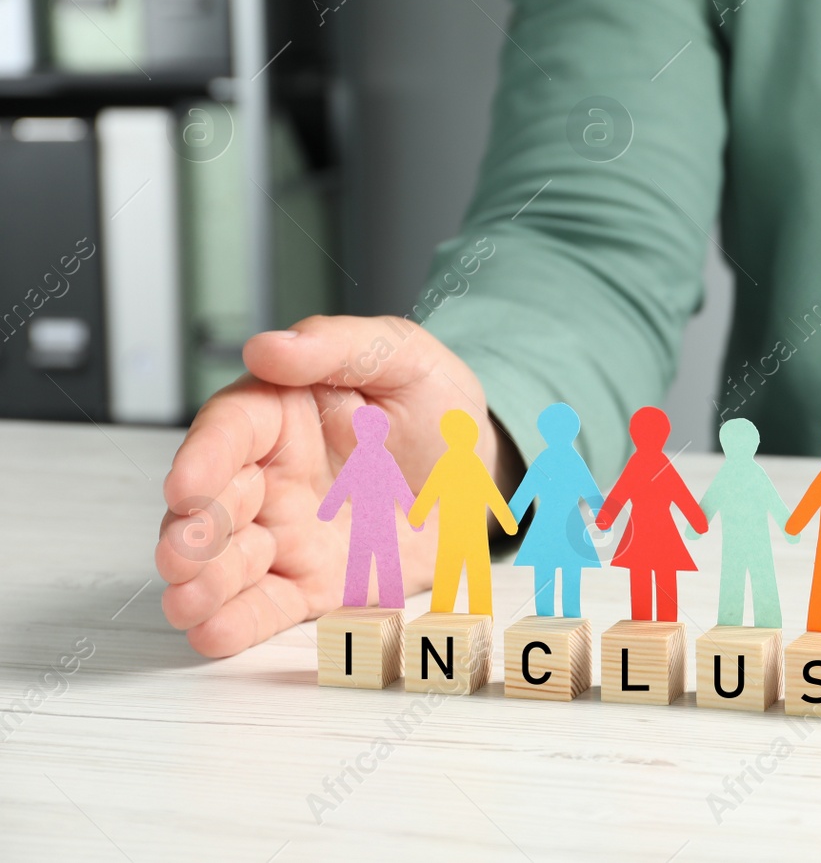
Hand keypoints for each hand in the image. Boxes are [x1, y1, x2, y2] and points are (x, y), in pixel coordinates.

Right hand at [157, 316, 504, 656]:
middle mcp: (270, 477)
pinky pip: (266, 606)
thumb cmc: (435, 407)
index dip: (203, 456)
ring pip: (226, 561)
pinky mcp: (309, 583)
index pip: (230, 430)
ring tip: (189, 600)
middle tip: (182, 552)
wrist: (480, 475)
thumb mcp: (403, 356)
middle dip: (191, 531)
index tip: (187, 486)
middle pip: (214, 504)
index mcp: (281, 413)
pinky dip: (236, 623)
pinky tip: (214, 632)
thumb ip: (338, 346)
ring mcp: (285, 534)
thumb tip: (269, 346)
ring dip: (200, 583)